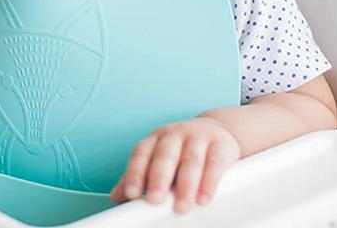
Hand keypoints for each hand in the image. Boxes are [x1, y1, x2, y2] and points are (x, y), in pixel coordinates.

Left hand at [110, 117, 239, 212]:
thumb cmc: (182, 150)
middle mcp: (175, 134)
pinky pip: (214, 163)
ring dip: (186, 185)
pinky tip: (204, 198)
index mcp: (156, 138)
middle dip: (159, 179)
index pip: (141, 153)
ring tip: (182, 207)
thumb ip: (140, 176)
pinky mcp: (220, 144)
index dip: (134, 173)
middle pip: (165, 156)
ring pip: (190, 160)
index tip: (130, 193)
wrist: (217, 130)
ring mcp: (198, 137)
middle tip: (154, 200)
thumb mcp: (158, 159)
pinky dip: (209, 182)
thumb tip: (116, 197)